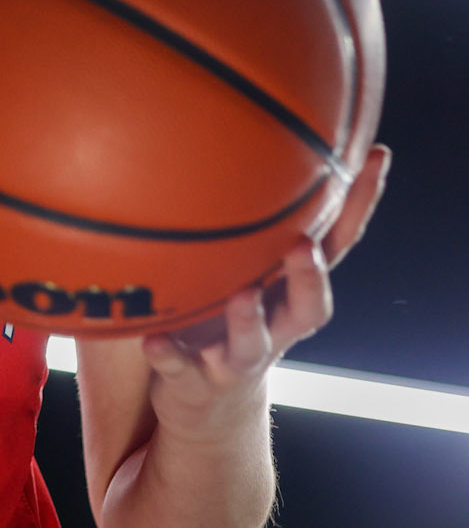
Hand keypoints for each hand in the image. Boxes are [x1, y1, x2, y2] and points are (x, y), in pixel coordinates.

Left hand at [138, 143, 391, 436]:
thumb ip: (250, 216)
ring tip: (242, 295)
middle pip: (309, 306)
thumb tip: (248, 122)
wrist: (203, 405)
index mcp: (288, 290)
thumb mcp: (246, 265)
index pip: (335, 245)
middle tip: (304, 246)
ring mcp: (235, 356)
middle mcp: (273, 325)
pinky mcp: (194, 378)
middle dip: (310, 277)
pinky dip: (170, 355)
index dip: (360, 205)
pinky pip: (181, 368)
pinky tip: (153, 341)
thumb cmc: (225, 313)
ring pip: (252, 344)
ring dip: (249, 320)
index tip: (375, 157)